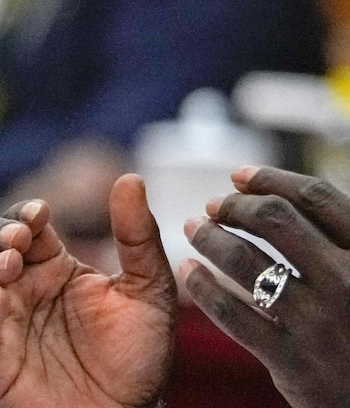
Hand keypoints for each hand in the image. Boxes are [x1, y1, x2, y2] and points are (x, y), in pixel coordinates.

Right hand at [0, 175, 176, 407]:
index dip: (28, 214)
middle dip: (1, 234)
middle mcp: (27, 292)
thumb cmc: (141, 355)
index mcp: (59, 269)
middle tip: (19, 238)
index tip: (41, 214)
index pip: (30, 227)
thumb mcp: (150, 288)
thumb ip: (139, 236)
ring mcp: (6, 325)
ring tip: (9, 261)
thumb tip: (128, 178)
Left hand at [181, 134, 349, 407]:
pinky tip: (191, 273)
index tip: (244, 173)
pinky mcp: (292, 363)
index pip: (318, 197)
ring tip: (197, 225)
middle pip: (277, 222)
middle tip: (219, 200)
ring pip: (250, 265)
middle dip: (238, 204)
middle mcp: (348, 283)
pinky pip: (236, 319)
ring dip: (214, 239)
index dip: (274, 178)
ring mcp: (317, 324)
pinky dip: (207, 291)